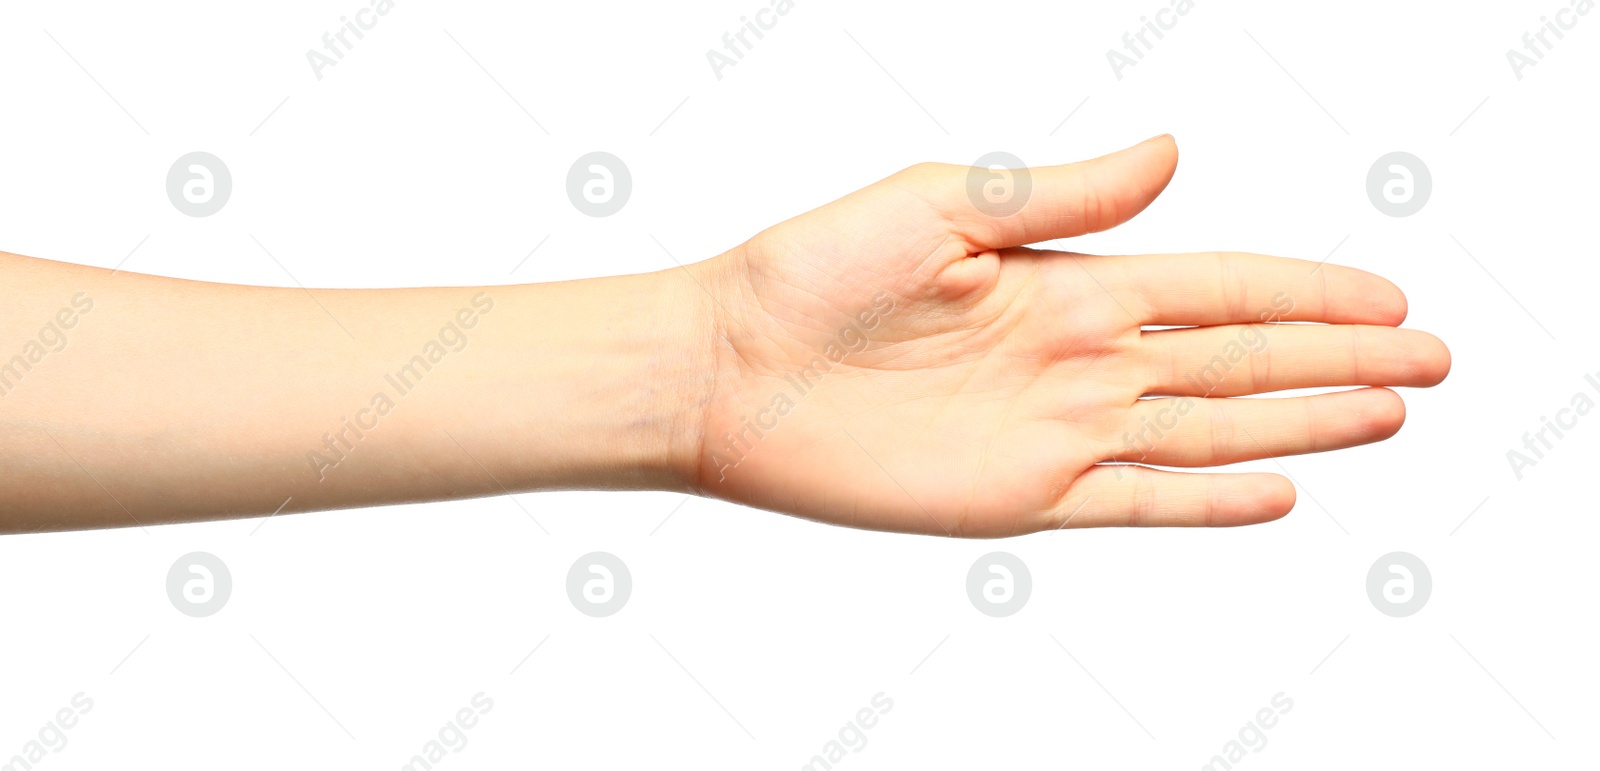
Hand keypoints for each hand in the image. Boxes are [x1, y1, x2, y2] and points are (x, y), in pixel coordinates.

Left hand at [687, 136, 1450, 535]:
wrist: (730, 369)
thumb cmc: (815, 272)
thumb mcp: (942, 204)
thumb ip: (1065, 194)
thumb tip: (1177, 151)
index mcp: (1066, 281)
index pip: (1216, 286)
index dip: (1305, 293)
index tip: (1385, 296)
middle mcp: (1078, 358)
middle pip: (1237, 361)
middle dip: (1335, 360)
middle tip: (1431, 360)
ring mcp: (1056, 431)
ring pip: (1208, 430)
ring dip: (1301, 423)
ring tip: (1388, 414)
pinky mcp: (1019, 497)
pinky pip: (1135, 502)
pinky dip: (1207, 499)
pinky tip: (1277, 489)